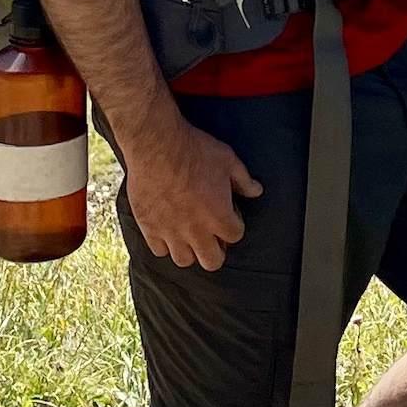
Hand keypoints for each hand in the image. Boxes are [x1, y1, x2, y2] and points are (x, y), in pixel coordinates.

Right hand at [120, 117, 262, 269]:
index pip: (235, 236)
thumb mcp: (227, 159)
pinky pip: (159, 251)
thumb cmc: (194, 150)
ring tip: (190, 234)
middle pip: (212, 261)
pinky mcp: (149, 228)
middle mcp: (196, 231)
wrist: (156, 145)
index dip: (234, 224)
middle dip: (217, 250)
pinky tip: (168, 228)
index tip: (229, 213)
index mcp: (219, 216)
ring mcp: (171, 232)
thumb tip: (256, 191)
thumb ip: (243, 180)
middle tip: (212, 233)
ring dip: (190, 250)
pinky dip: (165, 244)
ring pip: (184, 260)